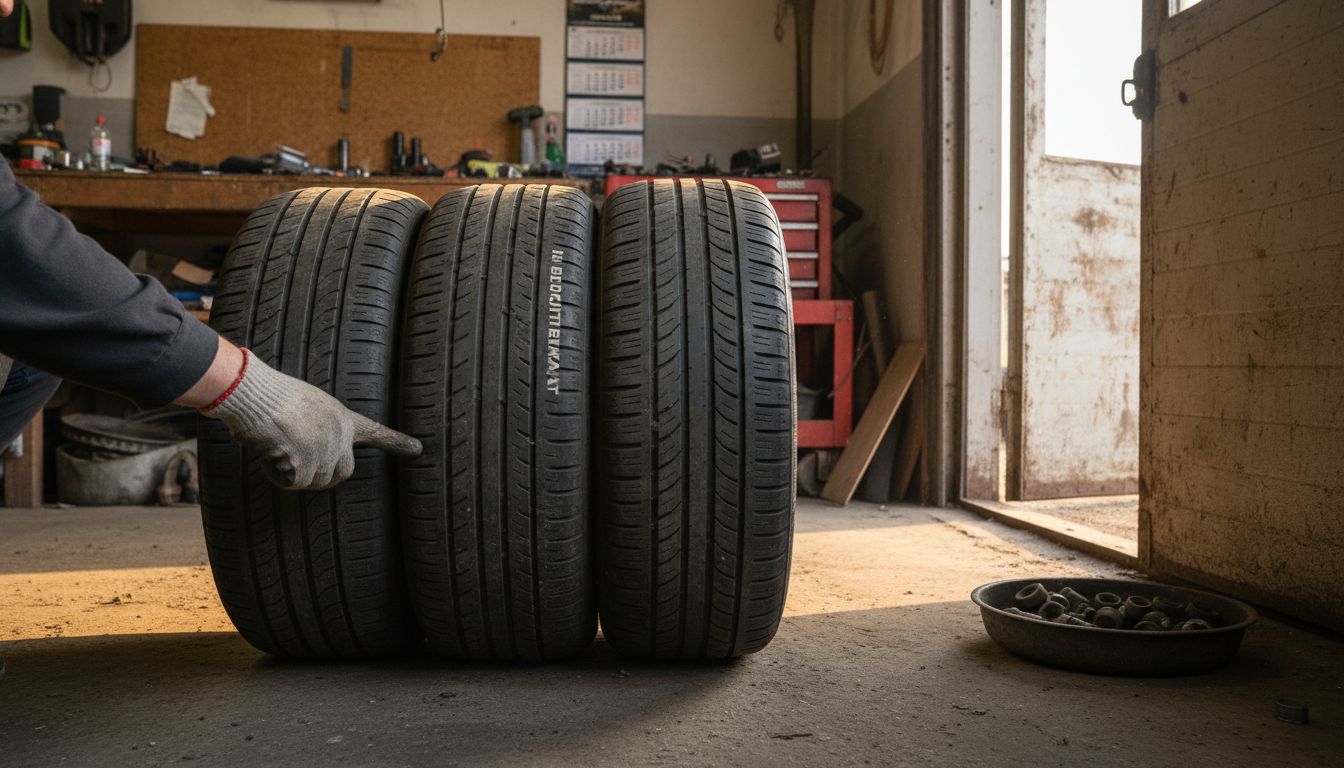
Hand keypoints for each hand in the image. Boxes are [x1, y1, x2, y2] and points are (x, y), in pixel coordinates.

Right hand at [200, 348, 420, 489]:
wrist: (256, 395)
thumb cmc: (271, 395)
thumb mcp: (307, 406)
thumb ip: (318, 428)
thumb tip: (305, 449)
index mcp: (342, 418)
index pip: (374, 432)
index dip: (395, 442)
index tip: (417, 449)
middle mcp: (340, 438)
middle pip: (341, 473)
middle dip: (321, 474)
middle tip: (296, 458)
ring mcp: (325, 454)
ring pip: (312, 481)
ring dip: (293, 472)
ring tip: (277, 444)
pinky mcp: (306, 468)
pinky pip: (290, 483)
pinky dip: (275, 473)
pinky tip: (269, 451)